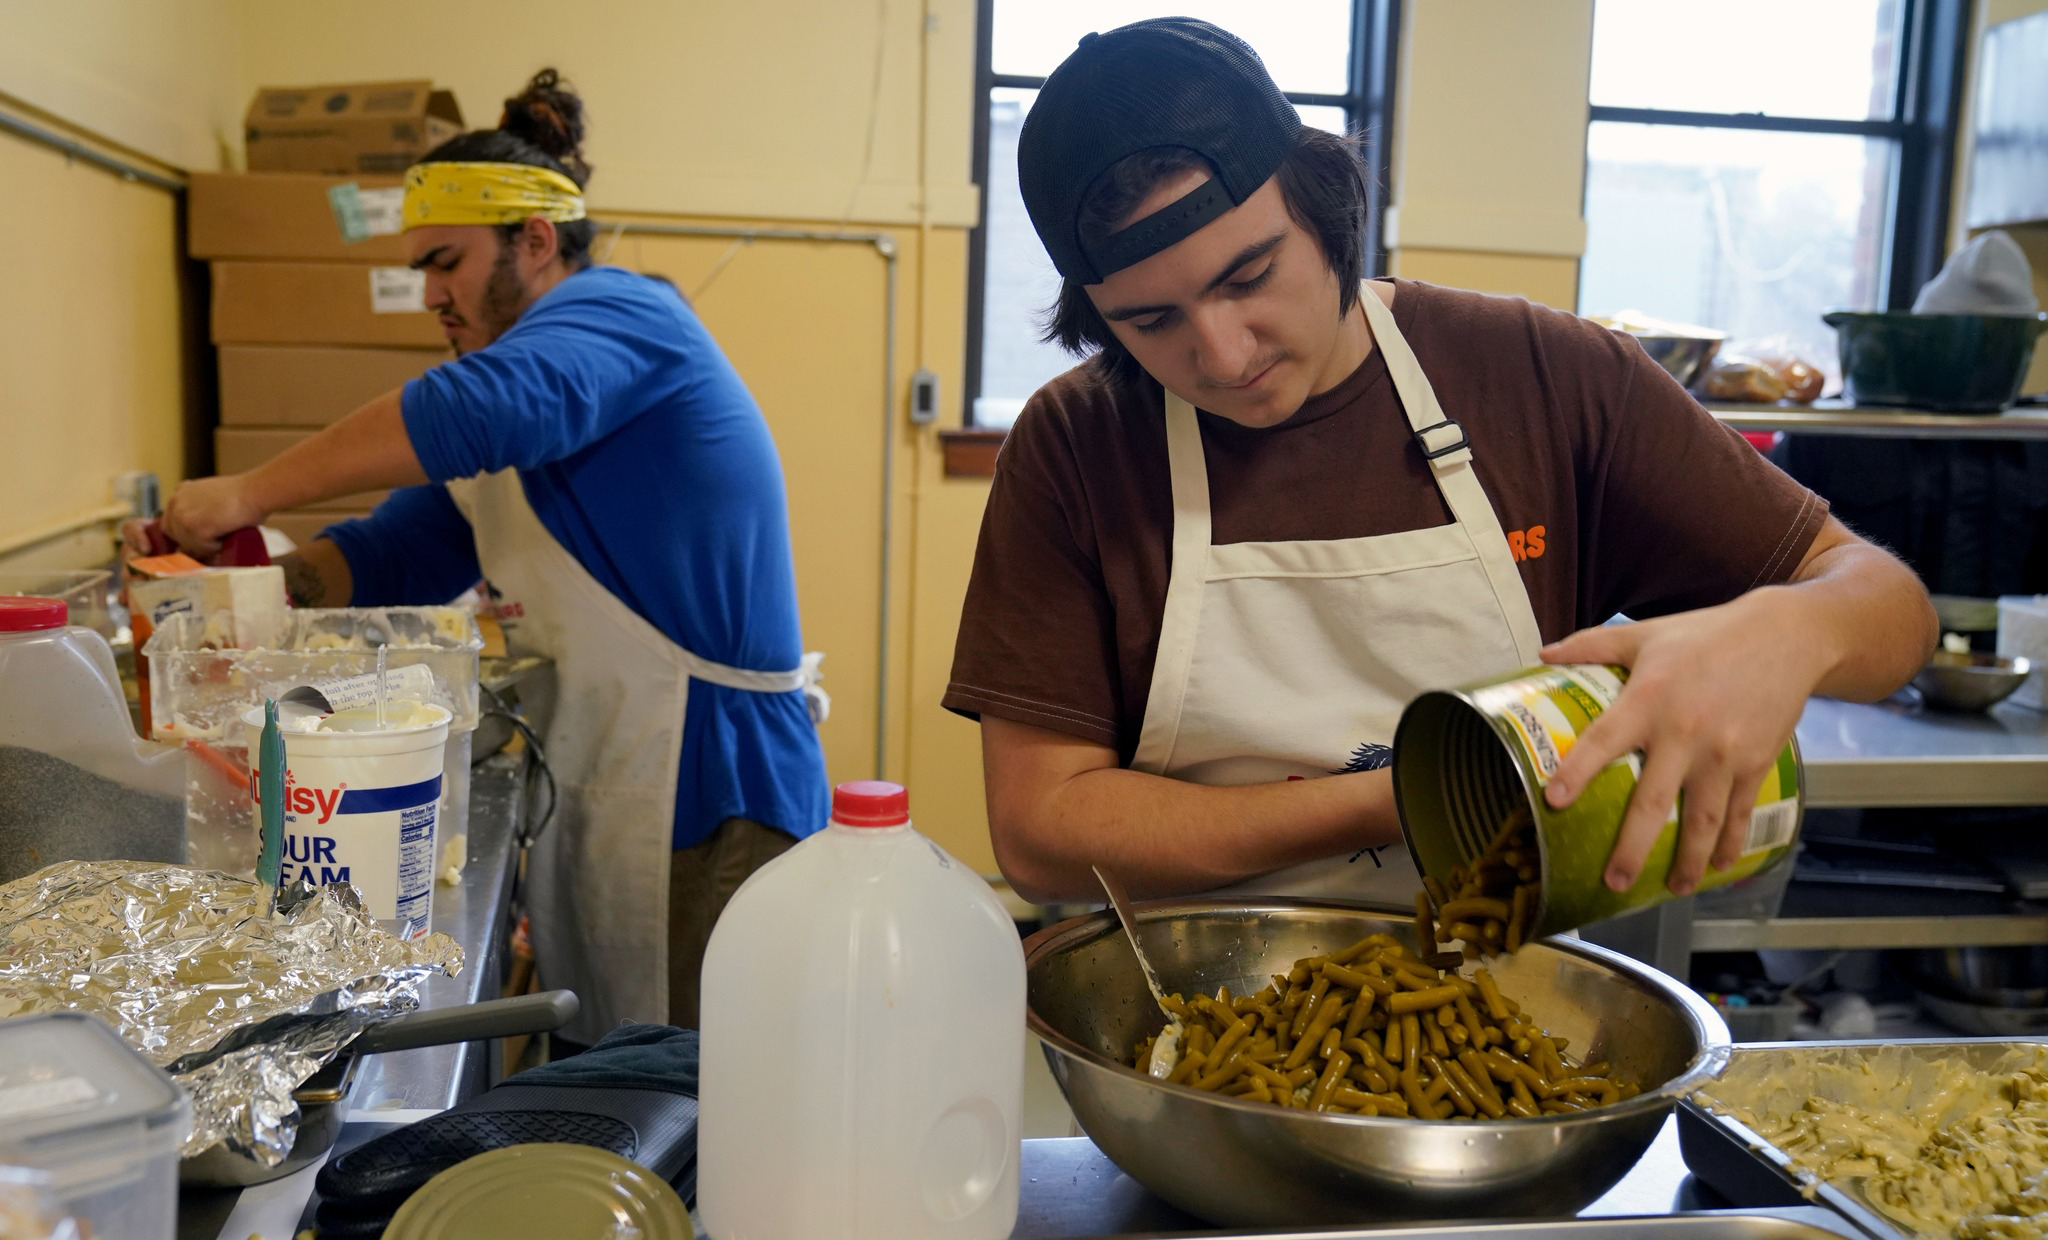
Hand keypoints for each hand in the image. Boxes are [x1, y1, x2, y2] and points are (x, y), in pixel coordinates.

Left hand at [160, 475, 264, 558]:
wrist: (255, 492)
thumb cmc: (244, 495)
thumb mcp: (212, 498)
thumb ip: (199, 511)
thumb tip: (193, 538)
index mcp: (180, 493)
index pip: (171, 522)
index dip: (186, 533)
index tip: (201, 536)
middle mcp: (175, 502)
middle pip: (175, 535)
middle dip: (193, 541)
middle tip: (215, 540)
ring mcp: (183, 516)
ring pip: (189, 545)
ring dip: (207, 545)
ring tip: (225, 532)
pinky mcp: (194, 529)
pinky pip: (203, 549)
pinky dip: (217, 547)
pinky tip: (228, 533)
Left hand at [1538, 591, 1824, 895]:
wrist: (1787, 637)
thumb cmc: (1707, 634)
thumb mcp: (1646, 633)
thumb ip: (1591, 645)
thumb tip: (1542, 654)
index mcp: (1648, 699)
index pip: (1604, 741)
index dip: (1577, 771)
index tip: (1553, 801)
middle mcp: (1684, 733)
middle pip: (1654, 802)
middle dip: (1633, 848)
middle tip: (1613, 882)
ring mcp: (1723, 754)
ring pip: (1703, 820)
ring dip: (1689, 861)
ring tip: (1674, 889)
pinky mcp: (1755, 764)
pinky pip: (1740, 813)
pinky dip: (1730, 844)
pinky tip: (1719, 867)